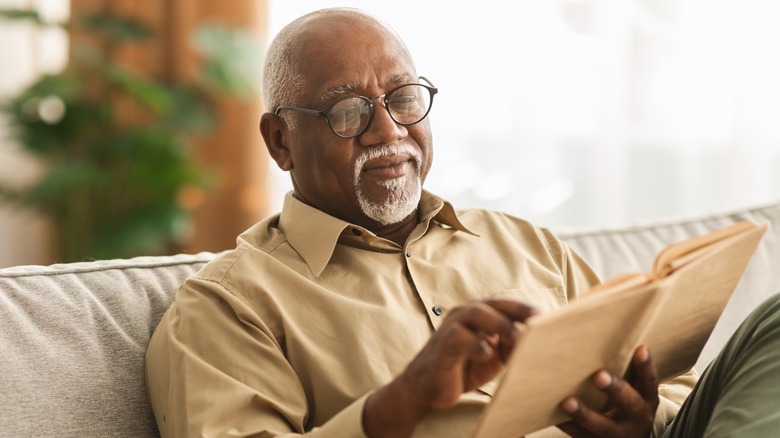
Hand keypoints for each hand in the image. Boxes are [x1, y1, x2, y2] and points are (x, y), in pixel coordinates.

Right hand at [363, 298, 536, 437]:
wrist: (427, 387)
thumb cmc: (463, 368)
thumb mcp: (494, 357)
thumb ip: (511, 345)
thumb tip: (538, 342)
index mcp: (481, 314)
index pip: (508, 304)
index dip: (528, 309)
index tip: (552, 317)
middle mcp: (466, 314)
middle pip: (496, 304)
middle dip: (520, 310)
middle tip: (540, 320)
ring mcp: (453, 326)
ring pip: (478, 314)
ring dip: (500, 324)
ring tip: (517, 339)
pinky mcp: (443, 343)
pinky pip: (460, 338)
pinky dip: (476, 344)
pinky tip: (487, 354)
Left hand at [557, 345, 659, 437]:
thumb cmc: (625, 403)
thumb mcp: (634, 389)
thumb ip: (623, 369)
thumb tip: (598, 334)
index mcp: (647, 398)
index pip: (649, 381)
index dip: (646, 365)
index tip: (640, 347)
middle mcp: (638, 417)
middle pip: (630, 403)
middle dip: (615, 389)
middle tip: (598, 375)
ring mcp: (620, 434)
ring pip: (604, 427)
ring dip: (586, 414)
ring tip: (567, 401)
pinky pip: (583, 437)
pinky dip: (569, 426)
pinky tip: (554, 417)